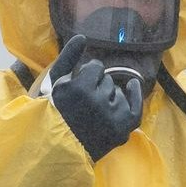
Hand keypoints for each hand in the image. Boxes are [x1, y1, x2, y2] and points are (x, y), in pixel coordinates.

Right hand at [48, 43, 145, 159]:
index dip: (88, 75)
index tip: (80, 87)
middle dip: (98, 88)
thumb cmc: (50, 114)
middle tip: (85, 104)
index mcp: (79, 89)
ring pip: (119, 94)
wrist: (55, 149)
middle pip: (108, 81)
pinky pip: (135, 106)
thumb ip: (67, 58)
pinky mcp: (121, 130)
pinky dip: (134, 95)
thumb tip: (83, 37)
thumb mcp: (52, 84)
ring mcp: (111, 117)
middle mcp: (97, 102)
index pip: (96, 67)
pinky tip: (131, 86)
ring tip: (95, 112)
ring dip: (110, 97)